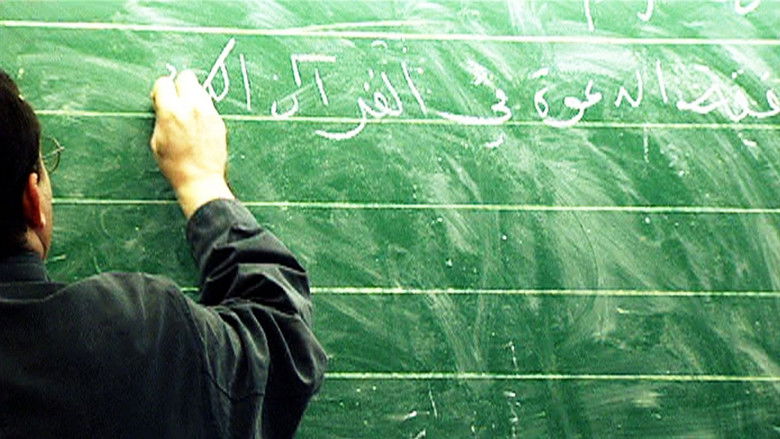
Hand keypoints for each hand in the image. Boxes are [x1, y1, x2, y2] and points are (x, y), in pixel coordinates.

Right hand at [150, 70, 233, 217]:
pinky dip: (203, 109)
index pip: (164, 82)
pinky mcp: (219, 120)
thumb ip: (161, 116)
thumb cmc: (174, 164)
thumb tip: (163, 102)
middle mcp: (191, 107)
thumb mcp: (156, 139)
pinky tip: (199, 125)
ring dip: (192, 96)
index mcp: (171, 112)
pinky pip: (209, 105)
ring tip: (189, 115)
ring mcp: (208, 113)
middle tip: (177, 101)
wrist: (200, 178)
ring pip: (200, 89)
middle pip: (186, 76)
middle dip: (179, 85)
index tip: (161, 99)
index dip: (160, 91)